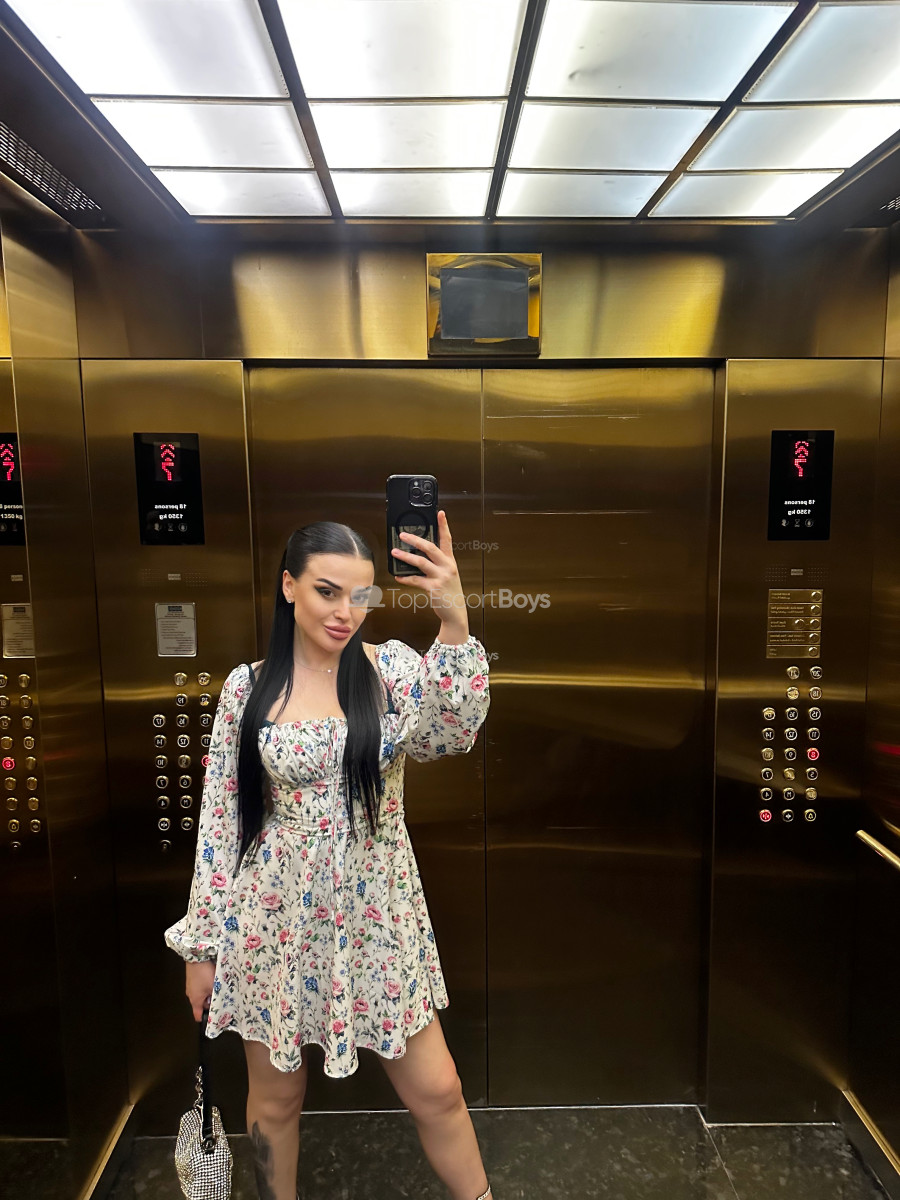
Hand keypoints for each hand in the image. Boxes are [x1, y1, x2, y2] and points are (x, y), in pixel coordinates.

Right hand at [185, 959, 216, 1021]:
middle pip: (201, 1004)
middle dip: (210, 1002)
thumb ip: (216, 996)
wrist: (196, 956)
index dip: (205, 1018)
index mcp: (195, 1001)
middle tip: (220, 997)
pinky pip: (199, 985)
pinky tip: (212, 977)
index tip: (212, 1018)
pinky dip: (205, 984)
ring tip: (217, 985)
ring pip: (201, 994)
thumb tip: (219, 1002)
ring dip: (209, 991)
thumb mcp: (214, 987)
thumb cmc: (205, 974)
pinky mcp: (192, 978)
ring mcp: (190, 986)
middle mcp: (191, 995)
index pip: (197, 1015)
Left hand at [390, 510, 468, 635]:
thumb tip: (416, 557)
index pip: (447, 539)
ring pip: (420, 562)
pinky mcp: (433, 588)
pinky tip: (398, 576)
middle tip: (403, 535)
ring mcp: (441, 577)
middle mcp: (447, 567)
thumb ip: (437, 565)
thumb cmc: (450, 593)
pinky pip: (415, 580)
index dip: (444, 525)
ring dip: (405, 557)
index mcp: (450, 562)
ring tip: (395, 552)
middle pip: (430, 547)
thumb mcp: (448, 576)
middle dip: (415, 539)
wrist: (456, 613)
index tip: (440, 513)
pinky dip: (405, 578)